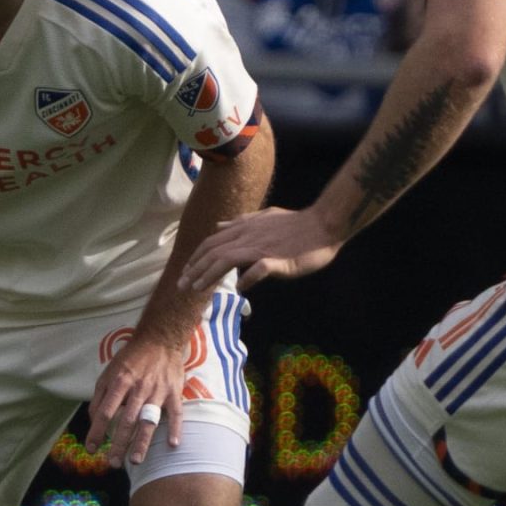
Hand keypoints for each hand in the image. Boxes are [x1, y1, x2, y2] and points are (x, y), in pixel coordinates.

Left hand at [87, 329, 185, 467]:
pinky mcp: (174, 392)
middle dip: (119, 444)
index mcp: (120, 382)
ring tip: (136, 460)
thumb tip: (94, 420)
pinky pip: (176, 413)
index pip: (105, 412)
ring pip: (149, 420)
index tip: (92, 448)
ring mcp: (158, 391)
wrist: (160, 340)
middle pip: (126, 420)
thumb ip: (100, 396)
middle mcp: (138, 388)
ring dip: (142, 442)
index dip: (97, 431)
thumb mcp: (109, 372)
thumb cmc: (131, 359)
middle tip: (113, 463)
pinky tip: (172, 444)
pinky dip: (175, 428)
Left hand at [182, 206, 345, 292]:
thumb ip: (240, 222)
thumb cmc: (296, 223)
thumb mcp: (263, 217)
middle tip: (181, 286)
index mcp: (245, 228)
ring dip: (209, 275)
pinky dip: (248, 277)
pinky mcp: (280, 260)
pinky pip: (260, 268)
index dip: (196, 257)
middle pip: (214, 252)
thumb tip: (219, 226)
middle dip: (194, 269)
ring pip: (228, 260)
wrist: (324, 223)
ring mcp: (264, 248)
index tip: (185, 272)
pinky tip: (240, 288)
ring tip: (197, 289)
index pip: (212, 242)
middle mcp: (249, 237)